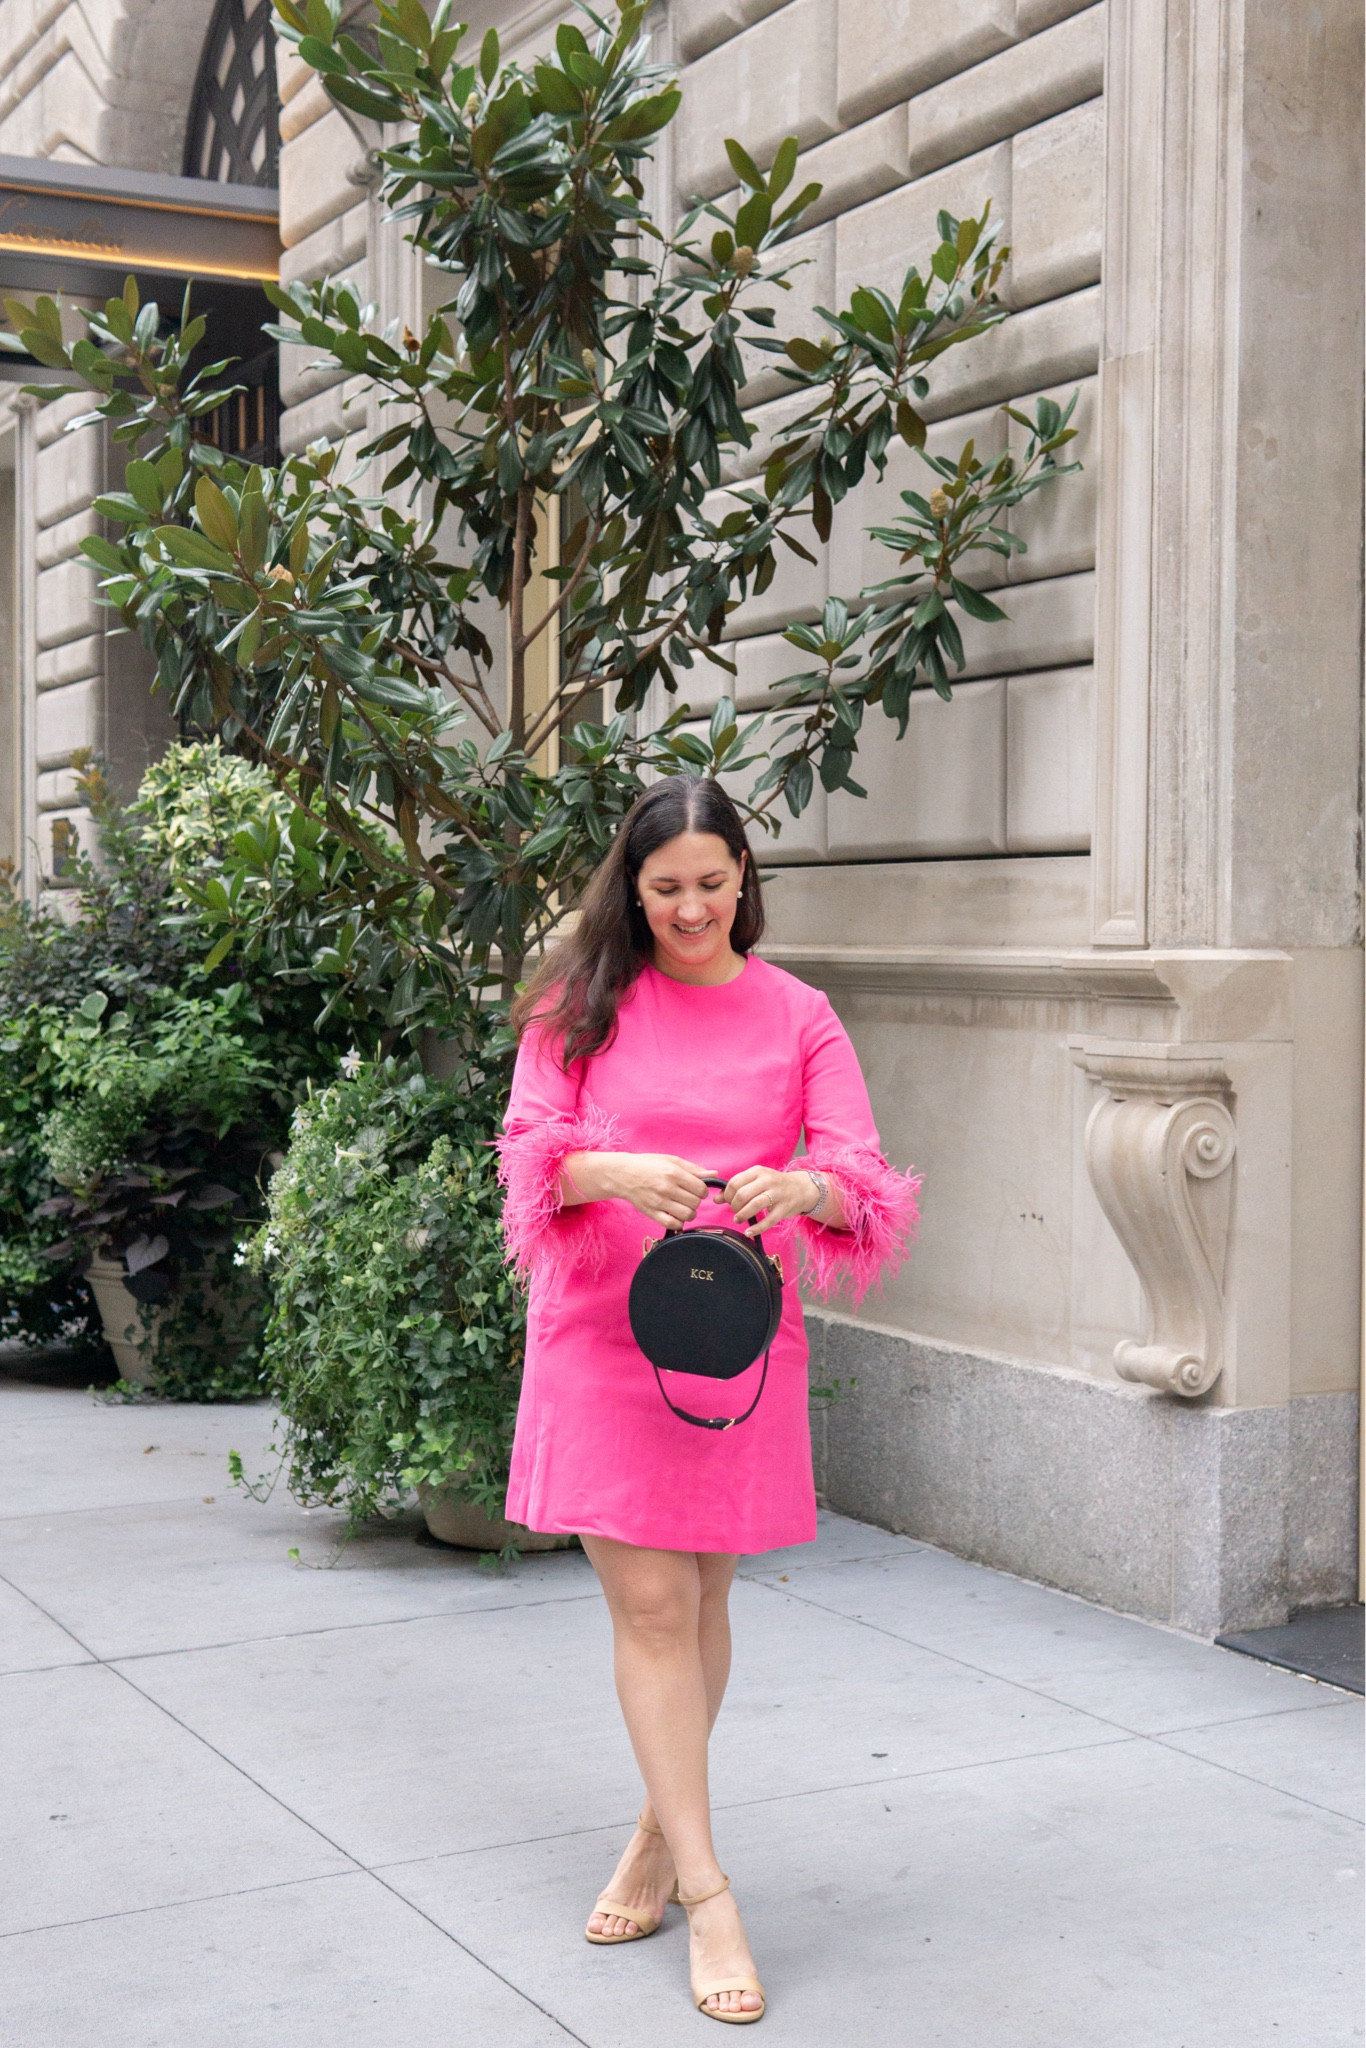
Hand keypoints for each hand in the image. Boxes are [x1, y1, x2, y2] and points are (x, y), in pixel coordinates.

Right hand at [594, 1153, 716, 1227]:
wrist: (623, 1174)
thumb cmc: (648, 1165)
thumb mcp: (671, 1161)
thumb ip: (693, 1169)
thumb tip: (714, 1175)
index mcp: (673, 1173)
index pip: (701, 1189)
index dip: (702, 1191)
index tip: (695, 1189)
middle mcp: (667, 1188)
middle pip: (695, 1203)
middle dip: (695, 1201)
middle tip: (687, 1197)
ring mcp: (659, 1202)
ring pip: (687, 1215)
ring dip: (688, 1212)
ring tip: (682, 1206)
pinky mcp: (652, 1213)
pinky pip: (673, 1224)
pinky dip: (678, 1222)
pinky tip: (675, 1215)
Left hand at [722, 1165, 817, 1234]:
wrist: (801, 1188)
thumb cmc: (774, 1185)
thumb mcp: (755, 1181)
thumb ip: (736, 1188)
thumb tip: (716, 1199)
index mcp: (758, 1171)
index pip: (735, 1182)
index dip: (728, 1195)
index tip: (729, 1202)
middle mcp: (768, 1180)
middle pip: (743, 1194)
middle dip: (734, 1206)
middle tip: (735, 1211)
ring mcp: (777, 1194)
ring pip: (755, 1205)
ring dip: (743, 1215)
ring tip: (738, 1219)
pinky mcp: (784, 1208)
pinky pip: (769, 1220)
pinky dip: (757, 1228)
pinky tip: (749, 1232)